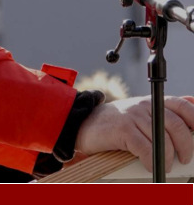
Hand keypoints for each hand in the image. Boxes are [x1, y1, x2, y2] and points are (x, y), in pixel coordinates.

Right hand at [75, 95, 193, 171]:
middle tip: (185, 158)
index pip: (182, 106)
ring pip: (162, 139)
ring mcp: (133, 115)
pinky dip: (151, 161)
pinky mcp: (122, 129)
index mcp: (153, 101)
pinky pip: (145, 148)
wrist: (84, 124)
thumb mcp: (142, 113)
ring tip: (165, 165)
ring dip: (168, 157)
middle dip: (186, 146)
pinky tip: (150, 165)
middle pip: (176, 125)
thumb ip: (166, 111)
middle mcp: (144, 105)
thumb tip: (192, 103)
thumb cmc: (117, 124)